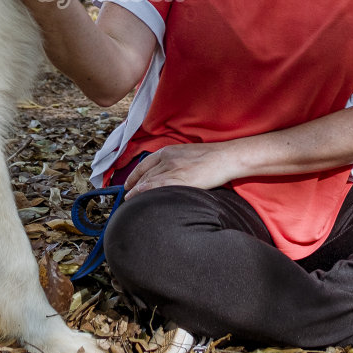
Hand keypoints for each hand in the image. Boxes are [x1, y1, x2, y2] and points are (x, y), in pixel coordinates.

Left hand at [124, 142, 244, 196]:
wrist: (225, 157)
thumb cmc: (211, 158)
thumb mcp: (188, 155)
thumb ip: (176, 162)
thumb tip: (171, 174)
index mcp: (169, 151)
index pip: (145, 164)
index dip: (134, 174)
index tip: (128, 183)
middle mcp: (167, 159)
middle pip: (145, 174)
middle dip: (134, 185)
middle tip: (127, 195)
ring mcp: (172, 168)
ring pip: (148, 181)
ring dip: (136, 191)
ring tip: (129, 201)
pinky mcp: (179, 179)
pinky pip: (156, 186)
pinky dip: (145, 191)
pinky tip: (138, 197)